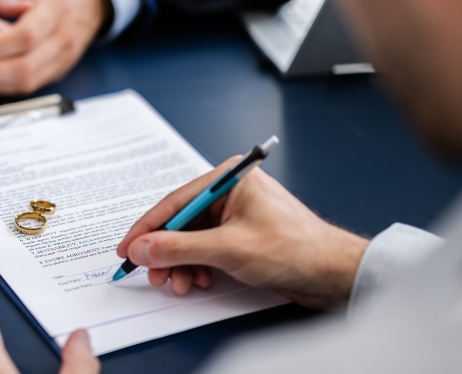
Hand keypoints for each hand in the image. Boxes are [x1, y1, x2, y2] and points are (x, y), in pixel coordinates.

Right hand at [116, 159, 369, 309]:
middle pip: (181, 221)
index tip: (127, 248)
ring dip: (182, 263)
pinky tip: (200, 279)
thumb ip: (178, 248)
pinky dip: (199, 265)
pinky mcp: (244, 234)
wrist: (335, 274)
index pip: (174, 201)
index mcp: (229, 178)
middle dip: (166, 252)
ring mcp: (238, 212)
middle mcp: (232, 190)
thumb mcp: (226, 249)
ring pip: (193, 238)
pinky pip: (208, 247)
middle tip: (153, 274)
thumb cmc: (296, 249)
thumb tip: (142, 248)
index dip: (146, 227)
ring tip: (181, 283)